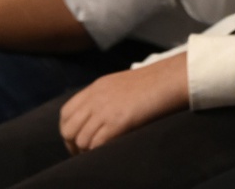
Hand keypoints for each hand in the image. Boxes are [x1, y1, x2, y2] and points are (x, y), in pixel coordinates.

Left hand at [59, 53, 189, 153]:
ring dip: (87, 151)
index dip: (68, 131)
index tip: (76, 142)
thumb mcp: (120, 85)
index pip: (66, 113)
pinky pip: (96, 143)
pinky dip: (98, 152)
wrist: (168, 79)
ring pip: (81, 140)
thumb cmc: (152, 84)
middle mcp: (95, 99)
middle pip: (69, 129)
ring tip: (98, 155)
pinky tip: (107, 152)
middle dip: (73, 146)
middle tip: (84, 155)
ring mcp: (105, 110)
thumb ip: (104, 98)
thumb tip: (97, 119)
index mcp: (95, 88)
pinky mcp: (117, 122)